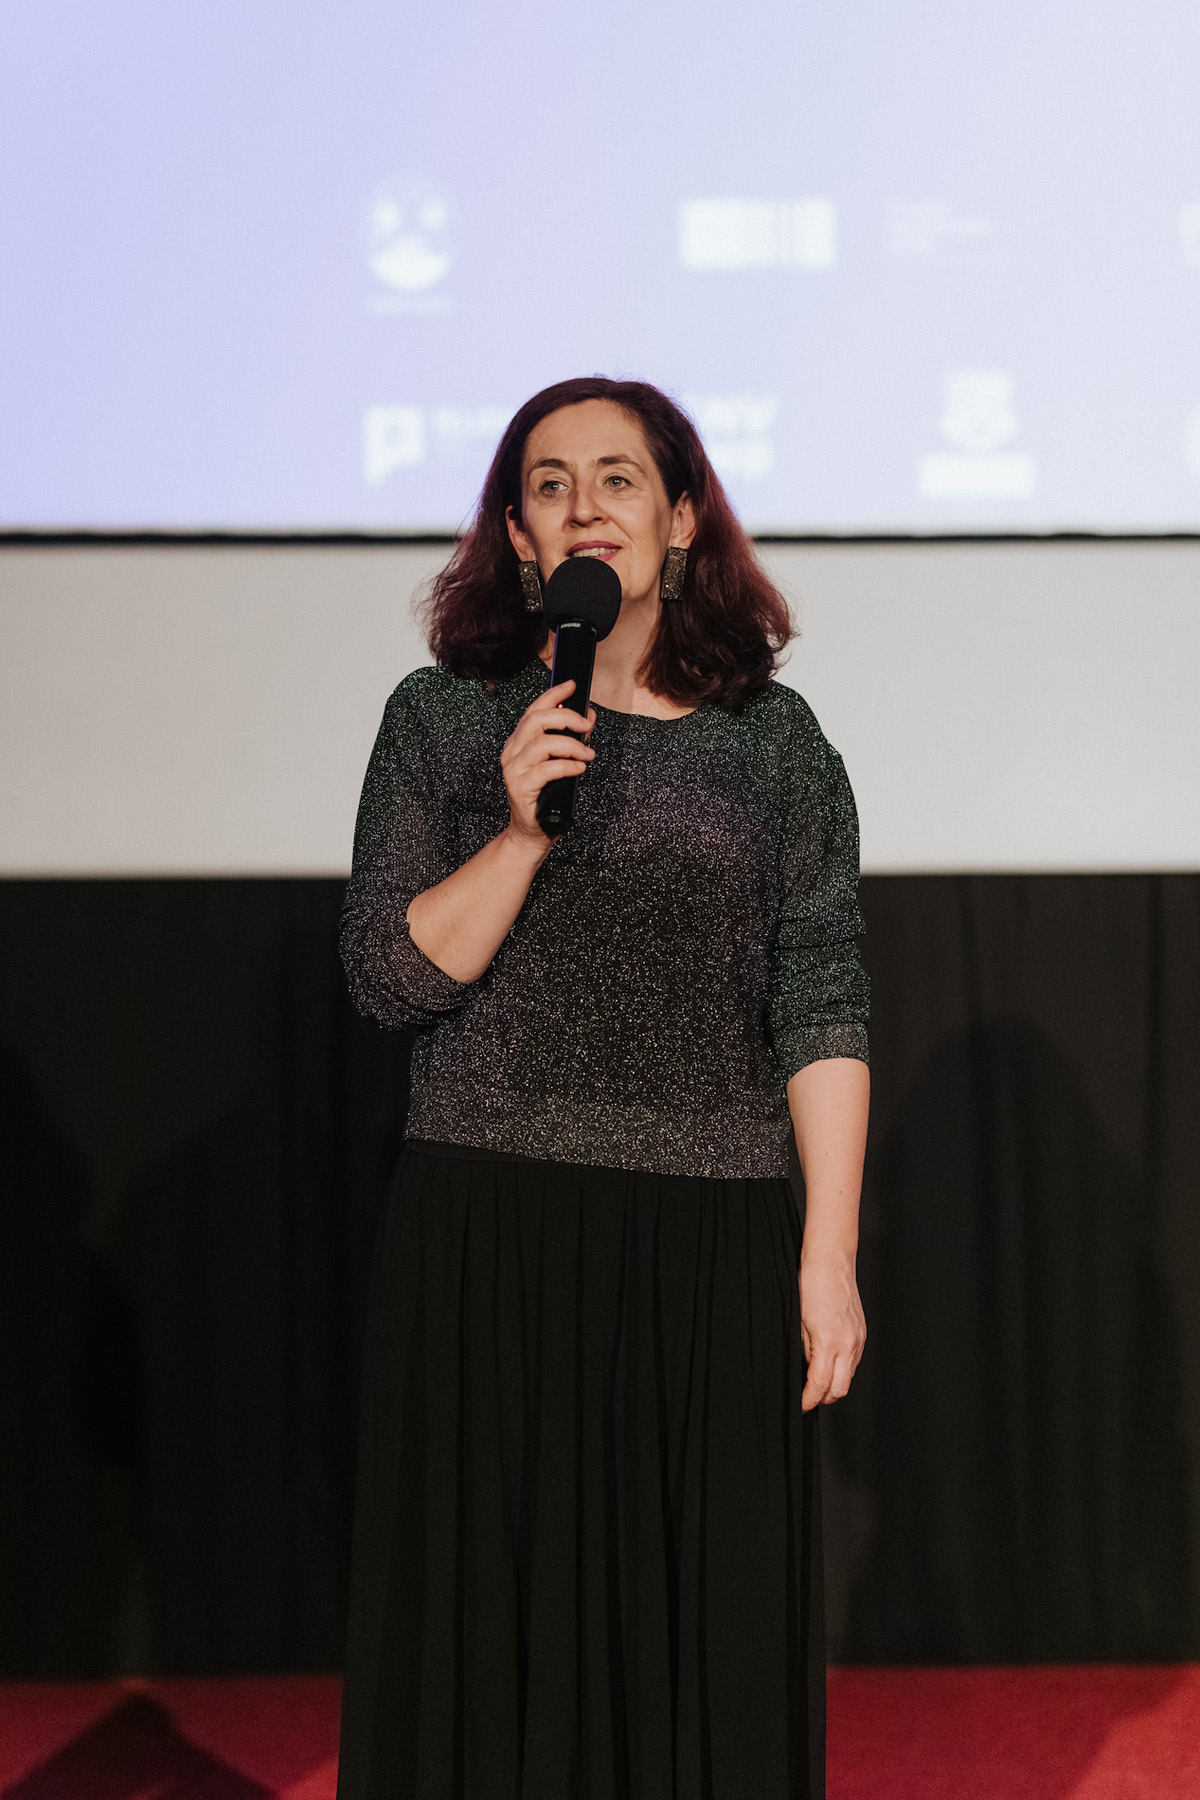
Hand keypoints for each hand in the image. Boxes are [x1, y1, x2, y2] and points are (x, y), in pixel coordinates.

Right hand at [500, 679, 596, 844]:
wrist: (531, 832)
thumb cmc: (546, 796)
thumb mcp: (560, 762)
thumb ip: (572, 738)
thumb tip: (588, 716)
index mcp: (518, 742)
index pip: (534, 710)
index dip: (553, 695)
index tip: (571, 685)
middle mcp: (512, 752)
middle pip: (536, 721)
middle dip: (566, 718)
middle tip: (586, 725)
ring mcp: (514, 770)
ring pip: (543, 744)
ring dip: (572, 746)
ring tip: (588, 754)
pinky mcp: (521, 788)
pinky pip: (547, 769)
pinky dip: (567, 766)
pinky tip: (579, 768)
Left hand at [798, 1253, 865, 1410]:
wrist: (831, 1263)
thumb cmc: (810, 1286)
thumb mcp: (798, 1323)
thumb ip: (806, 1351)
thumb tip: (807, 1371)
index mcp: (829, 1343)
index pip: (820, 1385)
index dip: (809, 1400)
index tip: (801, 1405)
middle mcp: (849, 1345)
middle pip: (839, 1390)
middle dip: (823, 1399)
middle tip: (807, 1398)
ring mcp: (858, 1340)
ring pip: (849, 1378)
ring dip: (834, 1386)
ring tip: (816, 1383)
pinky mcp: (862, 1334)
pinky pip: (854, 1362)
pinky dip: (842, 1370)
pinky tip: (830, 1364)